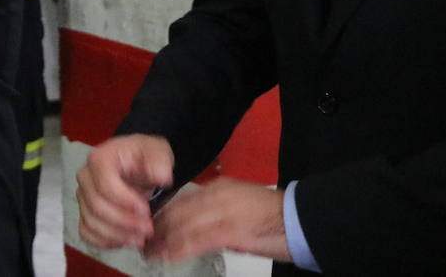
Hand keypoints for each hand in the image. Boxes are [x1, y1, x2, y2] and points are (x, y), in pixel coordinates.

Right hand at [76, 134, 173, 249]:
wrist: (137, 162)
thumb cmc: (144, 156)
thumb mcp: (157, 151)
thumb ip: (159, 162)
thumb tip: (161, 178)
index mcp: (99, 159)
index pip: (105, 185)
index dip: (125, 202)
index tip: (147, 211)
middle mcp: (85, 176)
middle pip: (97, 206)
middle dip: (124, 222)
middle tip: (148, 229)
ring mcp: (83, 196)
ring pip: (91, 222)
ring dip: (117, 235)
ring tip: (140, 239)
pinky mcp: (85, 212)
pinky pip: (87, 232)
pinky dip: (103, 241)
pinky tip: (123, 241)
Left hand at [145, 176, 290, 262]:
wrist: (302, 218)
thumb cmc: (274, 217)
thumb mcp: (239, 207)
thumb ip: (217, 212)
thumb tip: (197, 227)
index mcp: (218, 189)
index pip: (181, 202)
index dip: (163, 217)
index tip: (150, 228)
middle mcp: (216, 196)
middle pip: (177, 213)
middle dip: (158, 229)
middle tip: (144, 244)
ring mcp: (222, 213)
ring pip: (183, 226)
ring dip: (163, 242)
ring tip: (150, 254)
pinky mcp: (230, 231)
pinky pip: (197, 240)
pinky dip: (179, 249)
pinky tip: (167, 256)